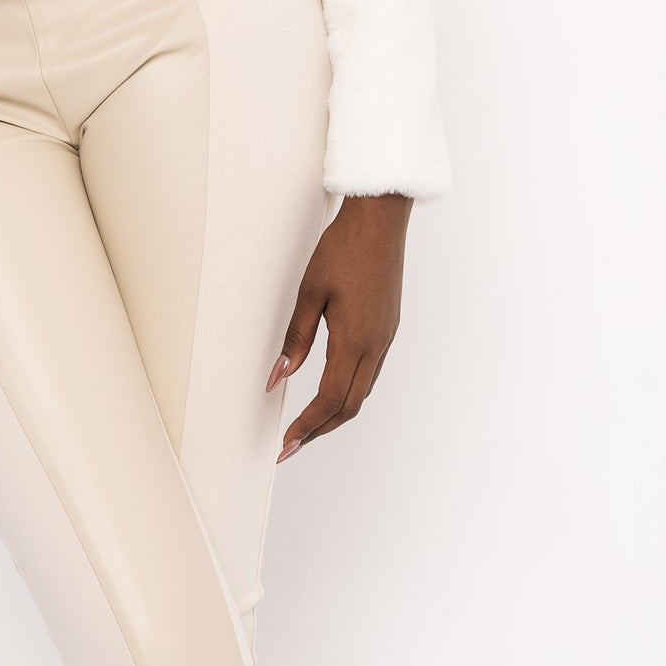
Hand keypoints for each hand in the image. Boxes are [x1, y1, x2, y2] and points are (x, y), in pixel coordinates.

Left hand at [267, 193, 412, 459]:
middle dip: (320, 430)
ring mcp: (385, 338)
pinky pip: (370, 374)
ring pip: (362, 392)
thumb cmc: (343, 248)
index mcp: (354, 340)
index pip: (328, 399)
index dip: (306, 426)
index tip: (286, 444)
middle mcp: (375, 345)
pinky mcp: (387, 328)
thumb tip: (278, 377)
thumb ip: (295, 339)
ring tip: (308, 426)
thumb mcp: (309, 293)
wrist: (380, 219)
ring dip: (335, 414)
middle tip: (292, 445)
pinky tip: (331, 392)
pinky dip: (348, 393)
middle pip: (349, 406)